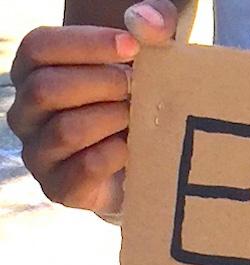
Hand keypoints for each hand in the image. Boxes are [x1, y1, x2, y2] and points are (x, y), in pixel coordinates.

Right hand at [7, 0, 178, 215]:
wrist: (140, 169)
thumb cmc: (137, 103)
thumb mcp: (149, 59)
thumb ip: (154, 27)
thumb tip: (146, 22)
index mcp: (33, 73)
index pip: (39, 47)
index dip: (85, 43)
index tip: (132, 45)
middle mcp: (26, 113)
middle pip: (48, 88)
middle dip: (102, 84)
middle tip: (138, 87)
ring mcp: (39, 153)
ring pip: (66, 130)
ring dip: (111, 120)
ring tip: (138, 117)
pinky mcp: (60, 188)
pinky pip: (83, 168)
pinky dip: (114, 155)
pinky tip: (133, 147)